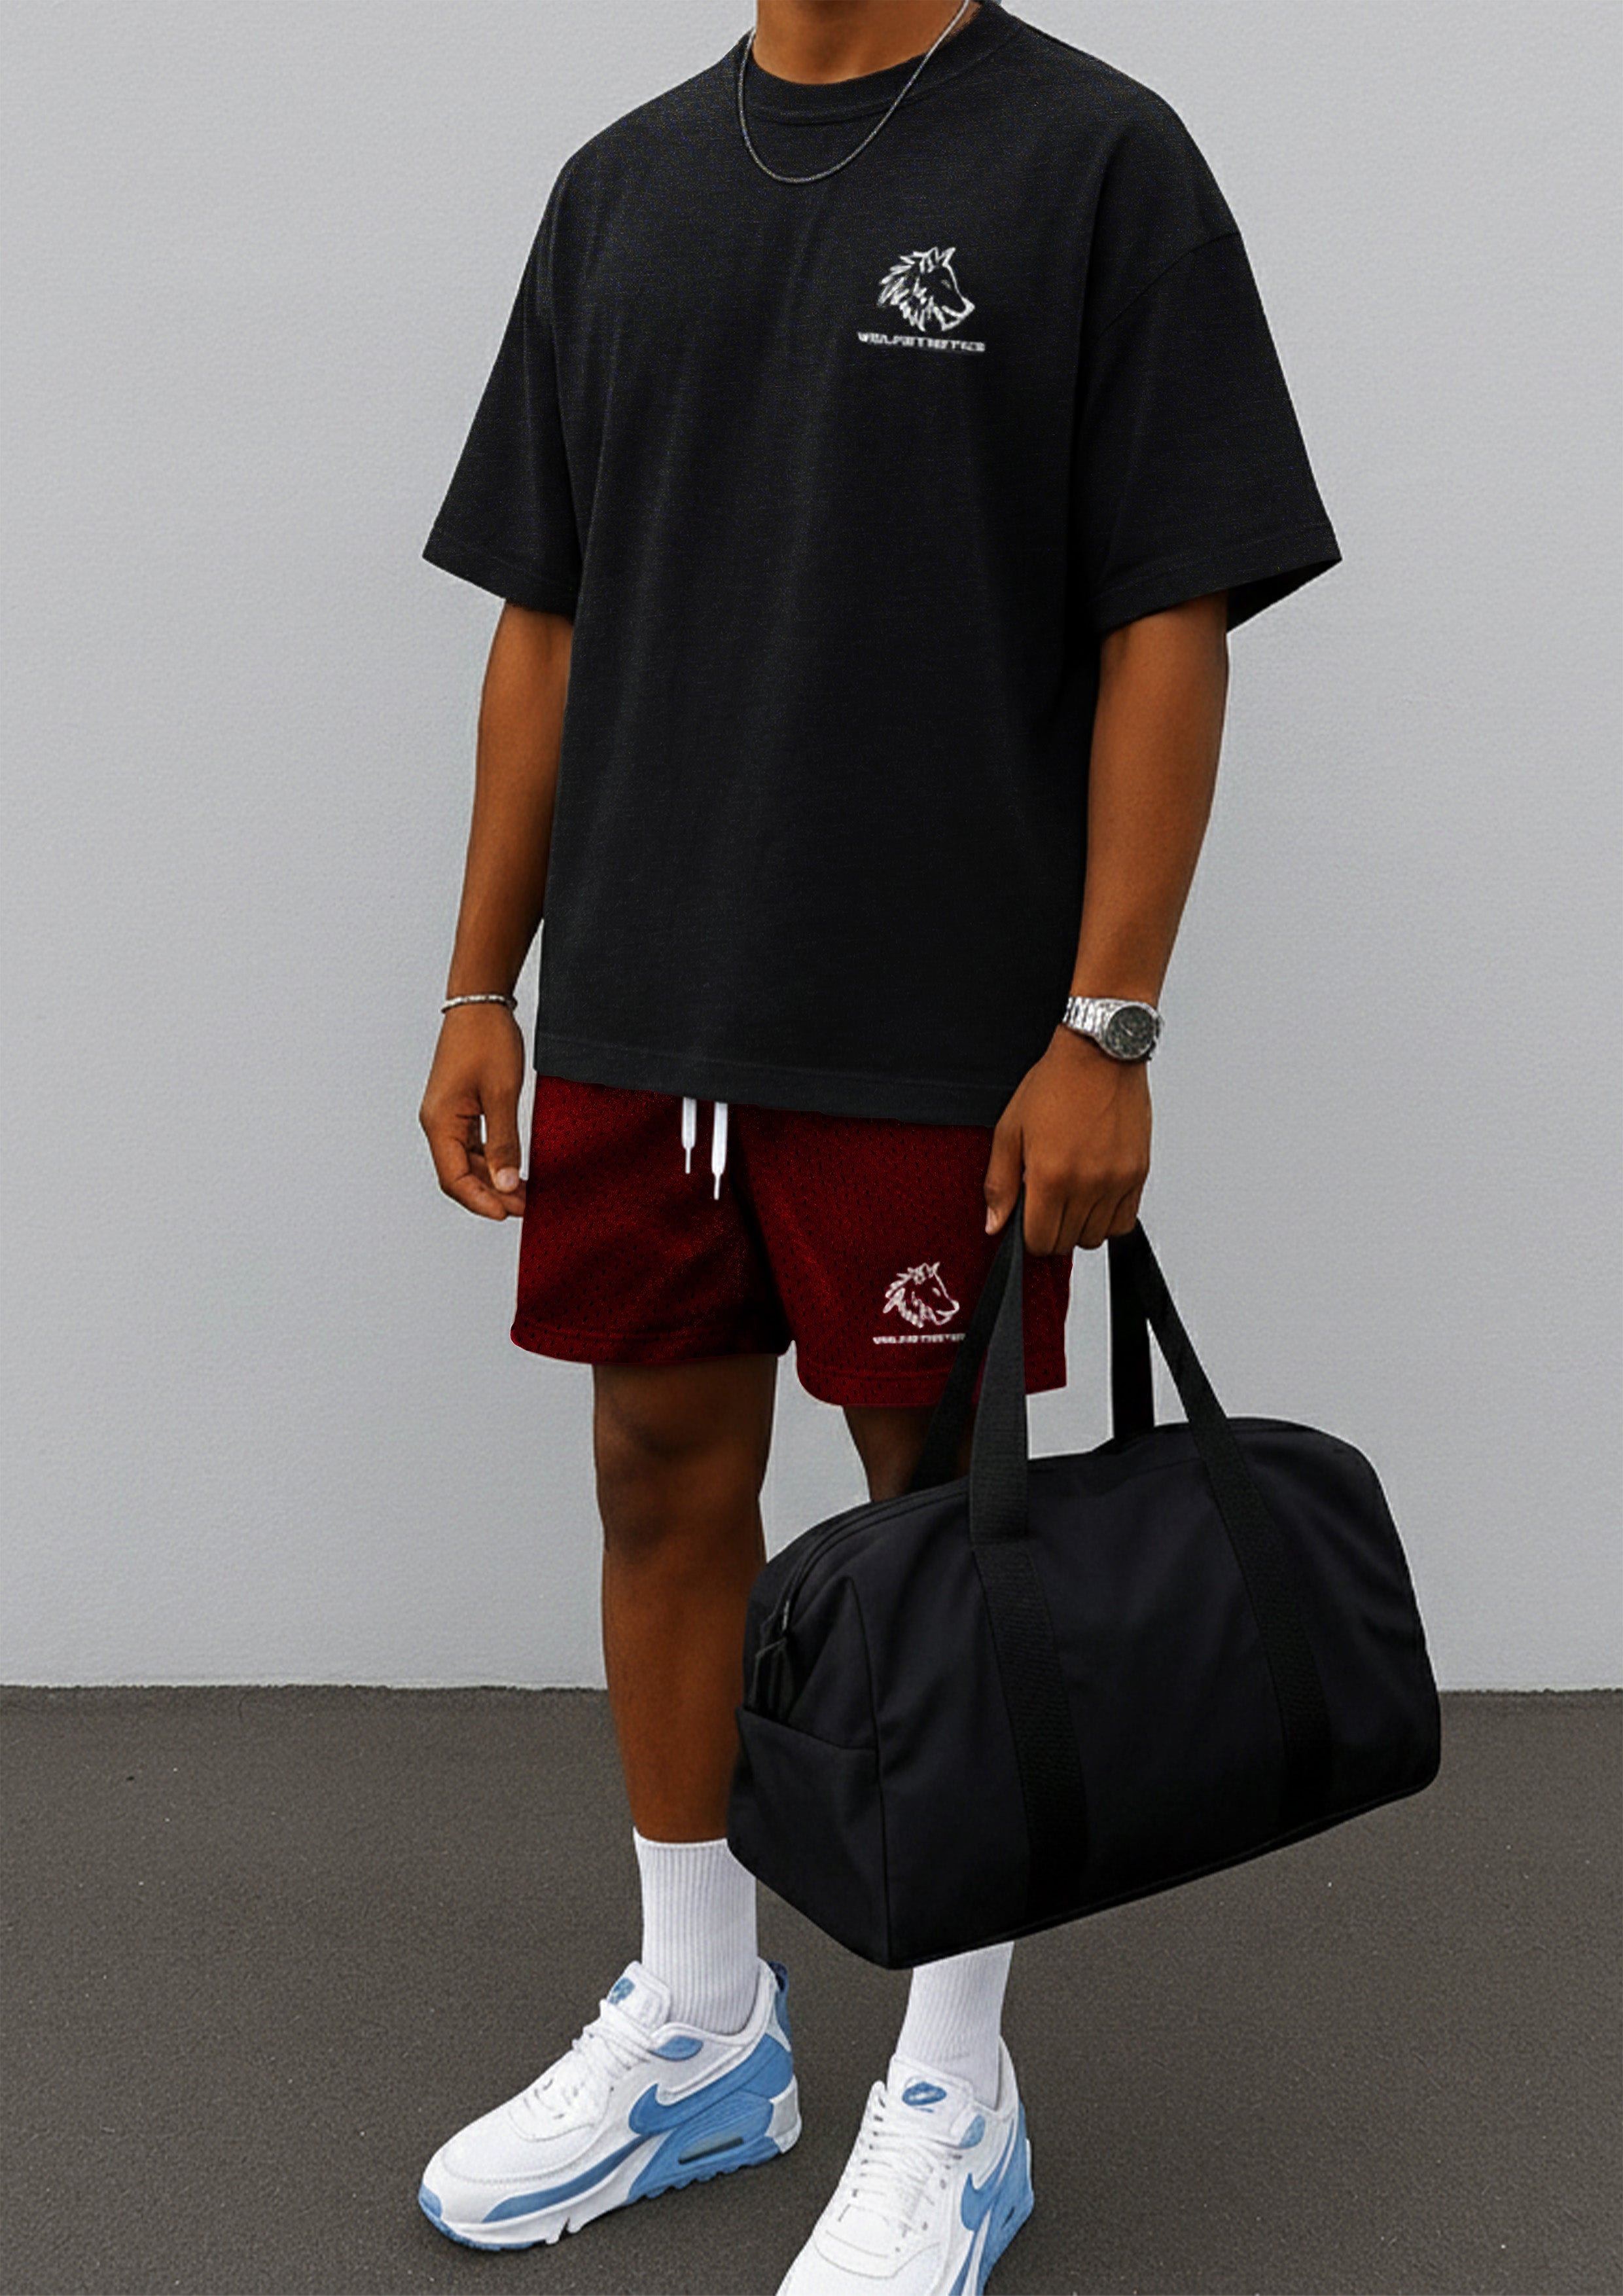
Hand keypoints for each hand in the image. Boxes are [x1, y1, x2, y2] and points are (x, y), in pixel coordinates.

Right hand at [419, 1005, 527, 1219]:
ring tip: (525, 1194)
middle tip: (526, 1207)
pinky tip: (514, 1170)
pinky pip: (473, 1146)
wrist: (480, 1003)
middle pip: (459, 1175)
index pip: (454, 1178)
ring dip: (493, 1181)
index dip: (481, 1201)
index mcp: (440, 1122)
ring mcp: (448, 1117)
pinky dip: (493, 1161)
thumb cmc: (487, 1040)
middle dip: (490, 1195)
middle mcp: (438, 1124)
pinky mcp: (460, 1110)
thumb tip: (507, 1185)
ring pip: (467, 1163)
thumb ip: (504, 1142)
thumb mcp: (503, 1093)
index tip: (509, 1214)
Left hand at [984, 1027, 1150, 1252]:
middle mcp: (1086, 1184)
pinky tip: (1094, 1196)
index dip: (1028, 1238)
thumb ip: (999, 1183)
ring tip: (1071, 1197)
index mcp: (1050, 1175)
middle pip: (1067, 1243)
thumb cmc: (1056, 1084)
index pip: (1039, 1241)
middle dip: (1052, 1232)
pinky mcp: (1138, 1174)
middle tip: (1046, 1205)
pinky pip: (1124, 1221)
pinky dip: (1108, 1218)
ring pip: (1096, 1237)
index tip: (1027, 1222)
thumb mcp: (1010, 1130)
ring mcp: (1116, 1181)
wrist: (1100, 1054)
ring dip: (1080, 1226)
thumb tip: (994, 1224)